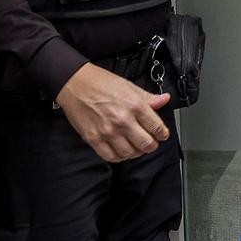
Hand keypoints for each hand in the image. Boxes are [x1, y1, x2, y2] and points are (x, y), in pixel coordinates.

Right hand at [55, 63, 171, 163]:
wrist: (76, 84)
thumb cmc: (101, 83)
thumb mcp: (129, 86)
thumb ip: (148, 97)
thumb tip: (164, 100)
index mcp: (135, 105)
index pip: (157, 127)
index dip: (163, 133)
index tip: (162, 134)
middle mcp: (123, 120)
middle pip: (146, 144)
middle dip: (152, 145)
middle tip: (151, 142)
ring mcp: (108, 132)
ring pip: (130, 153)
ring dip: (136, 152)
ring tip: (136, 146)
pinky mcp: (94, 139)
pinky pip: (111, 157)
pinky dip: (120, 157)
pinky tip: (121, 150)